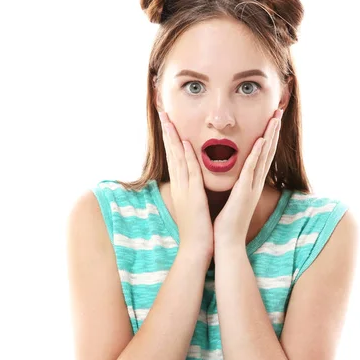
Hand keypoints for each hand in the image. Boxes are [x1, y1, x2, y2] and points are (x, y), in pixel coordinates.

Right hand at [159, 111, 213, 260]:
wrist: (197, 247)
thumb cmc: (197, 227)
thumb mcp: (193, 203)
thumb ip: (192, 189)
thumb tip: (193, 178)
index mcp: (180, 185)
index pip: (173, 156)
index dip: (170, 137)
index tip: (167, 120)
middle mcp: (179, 184)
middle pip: (171, 152)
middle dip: (166, 131)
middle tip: (162, 111)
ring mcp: (184, 189)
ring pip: (177, 158)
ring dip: (174, 138)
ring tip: (169, 119)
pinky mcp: (193, 196)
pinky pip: (190, 173)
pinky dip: (187, 158)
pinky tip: (186, 144)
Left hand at [213, 108, 283, 246]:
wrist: (226, 241)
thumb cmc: (226, 222)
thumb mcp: (232, 198)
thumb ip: (235, 185)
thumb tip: (233, 175)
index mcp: (251, 183)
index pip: (262, 155)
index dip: (268, 137)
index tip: (271, 121)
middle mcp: (255, 183)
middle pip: (267, 152)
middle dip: (273, 131)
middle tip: (279, 112)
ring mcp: (252, 187)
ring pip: (264, 157)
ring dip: (270, 137)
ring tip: (275, 119)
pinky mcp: (245, 192)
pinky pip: (252, 170)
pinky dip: (258, 155)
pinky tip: (261, 141)